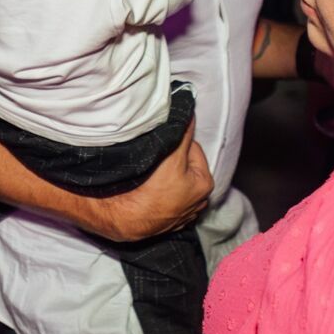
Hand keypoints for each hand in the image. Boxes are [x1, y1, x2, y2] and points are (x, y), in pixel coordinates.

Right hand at [83, 121, 211, 241]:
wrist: (128, 219)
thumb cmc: (153, 191)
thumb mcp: (173, 156)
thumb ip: (184, 134)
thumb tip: (190, 114)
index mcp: (205, 184)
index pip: (193, 149)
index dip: (176, 144)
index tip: (163, 147)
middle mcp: (198, 201)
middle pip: (184, 165)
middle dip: (172, 160)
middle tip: (156, 161)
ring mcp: (182, 212)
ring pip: (173, 181)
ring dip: (164, 175)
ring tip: (150, 176)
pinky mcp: (166, 220)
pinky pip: (164, 196)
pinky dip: (158, 191)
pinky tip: (148, 190)